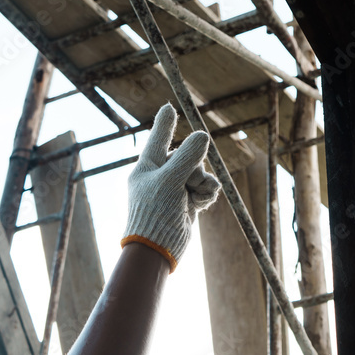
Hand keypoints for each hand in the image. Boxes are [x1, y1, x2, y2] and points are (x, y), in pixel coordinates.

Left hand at [120, 103, 220, 271]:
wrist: (159, 248)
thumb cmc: (155, 212)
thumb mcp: (170, 179)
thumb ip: (187, 156)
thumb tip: (203, 136)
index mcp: (147, 166)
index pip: (158, 138)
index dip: (165, 123)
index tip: (168, 107)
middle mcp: (160, 175)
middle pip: (187, 156)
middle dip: (193, 167)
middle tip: (188, 182)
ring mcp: (175, 189)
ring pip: (199, 171)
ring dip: (202, 182)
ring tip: (195, 196)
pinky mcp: (188, 202)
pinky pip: (205, 187)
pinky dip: (207, 193)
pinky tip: (202, 203)